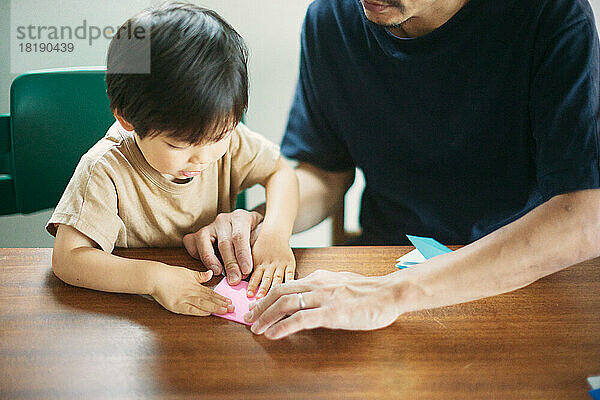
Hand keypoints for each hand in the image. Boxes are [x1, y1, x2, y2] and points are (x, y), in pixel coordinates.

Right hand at [150, 264, 233, 315]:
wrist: (156, 277)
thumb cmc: (170, 274)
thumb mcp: (187, 272)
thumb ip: (200, 275)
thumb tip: (210, 274)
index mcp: (195, 284)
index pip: (211, 292)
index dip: (221, 297)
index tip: (230, 301)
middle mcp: (191, 292)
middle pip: (209, 299)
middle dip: (221, 304)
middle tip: (232, 308)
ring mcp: (184, 299)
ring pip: (203, 304)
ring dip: (214, 307)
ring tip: (224, 311)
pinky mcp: (176, 306)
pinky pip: (190, 309)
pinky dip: (200, 312)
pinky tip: (208, 313)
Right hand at [183, 209, 262, 285]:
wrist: (246, 225)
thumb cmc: (255, 234)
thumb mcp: (261, 235)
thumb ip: (258, 247)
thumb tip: (257, 266)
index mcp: (241, 218)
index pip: (240, 236)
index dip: (242, 255)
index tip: (246, 271)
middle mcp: (223, 220)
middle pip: (224, 243)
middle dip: (230, 264)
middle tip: (234, 280)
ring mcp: (209, 226)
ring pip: (204, 241)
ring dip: (210, 260)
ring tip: (217, 273)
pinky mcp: (197, 234)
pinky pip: (192, 243)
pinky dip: (196, 255)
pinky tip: (206, 267)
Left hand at [244, 270, 400, 338]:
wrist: (390, 293)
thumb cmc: (370, 291)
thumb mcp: (343, 283)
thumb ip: (326, 286)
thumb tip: (314, 292)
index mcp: (320, 278)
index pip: (287, 285)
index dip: (269, 296)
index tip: (259, 306)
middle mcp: (317, 285)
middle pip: (280, 292)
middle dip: (261, 306)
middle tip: (249, 317)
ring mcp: (323, 298)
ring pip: (285, 303)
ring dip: (266, 316)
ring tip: (256, 328)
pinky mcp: (331, 313)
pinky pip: (300, 319)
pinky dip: (283, 327)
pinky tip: (273, 334)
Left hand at [246, 234, 295, 298]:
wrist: (275, 234)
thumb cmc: (261, 246)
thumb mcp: (251, 255)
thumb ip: (248, 268)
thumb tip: (240, 280)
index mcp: (259, 263)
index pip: (255, 276)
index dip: (252, 286)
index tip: (249, 295)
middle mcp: (270, 265)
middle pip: (266, 279)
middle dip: (263, 290)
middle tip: (260, 300)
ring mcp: (281, 265)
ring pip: (278, 278)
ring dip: (274, 289)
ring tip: (272, 298)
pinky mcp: (290, 264)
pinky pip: (290, 274)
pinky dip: (290, 282)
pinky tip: (289, 290)